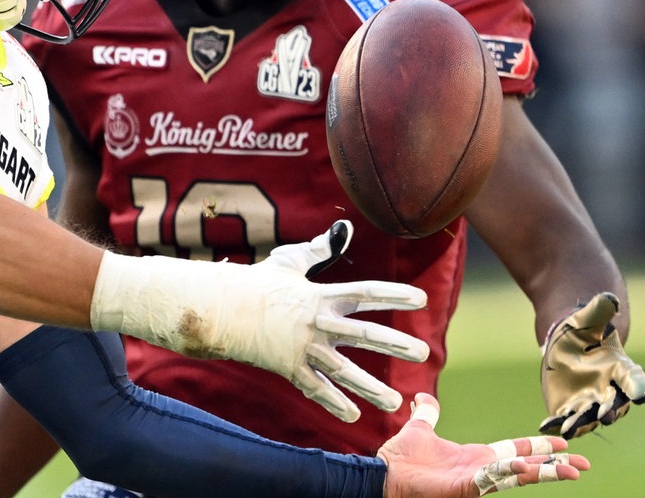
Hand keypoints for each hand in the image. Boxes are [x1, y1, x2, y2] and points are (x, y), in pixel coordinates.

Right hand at [254, 221, 430, 419]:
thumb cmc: (258, 282)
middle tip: (423, 352)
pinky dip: (333, 403)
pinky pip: (315, 389)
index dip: (393, 294)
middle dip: (395, 344)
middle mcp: (316, 323)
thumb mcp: (290, 262)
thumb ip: (321, 249)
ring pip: (343, 371)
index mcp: (320, 295)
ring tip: (395, 402)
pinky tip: (354, 417)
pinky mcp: (288, 367)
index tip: (420, 299)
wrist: (221, 308)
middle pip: (363, 335)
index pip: (364, 293)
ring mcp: (302, 347)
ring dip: (370, 388)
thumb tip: (344, 227)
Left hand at [378, 393, 588, 497]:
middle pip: (528, 466)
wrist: (383, 473)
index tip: (563, 443)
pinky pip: (494, 479)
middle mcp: (482, 470)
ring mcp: (475, 481)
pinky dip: (513, 472)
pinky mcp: (465, 487)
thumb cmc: (401, 458)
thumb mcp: (420, 429)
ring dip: (545, 472)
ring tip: (572, 471)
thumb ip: (426, 414)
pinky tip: (531, 467)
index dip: (538, 447)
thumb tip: (422, 398)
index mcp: (476, 456)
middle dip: (555, 466)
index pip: (516, 450)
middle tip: (584, 465)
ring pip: (519, 475)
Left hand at [539, 292, 644, 438]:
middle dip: (611, 411)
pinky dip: (556, 423)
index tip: (643, 395)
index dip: (640, 388)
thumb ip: (600, 311)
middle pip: (615, 405)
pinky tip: (546, 426)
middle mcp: (610, 392)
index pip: (636, 381)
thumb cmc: (585, 330)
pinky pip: (564, 418)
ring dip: (581, 424)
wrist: (567, 346)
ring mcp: (590, 403)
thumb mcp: (589, 318)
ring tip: (570, 428)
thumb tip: (609, 297)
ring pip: (589, 417)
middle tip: (607, 415)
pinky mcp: (569, 409)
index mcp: (622, 369)